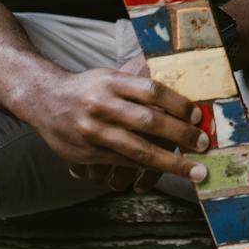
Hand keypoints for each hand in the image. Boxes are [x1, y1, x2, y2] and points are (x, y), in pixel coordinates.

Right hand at [15, 58, 208, 189]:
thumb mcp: (110, 76)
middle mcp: (103, 105)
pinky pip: (124, 163)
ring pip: (138, 149)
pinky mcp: (88, 153)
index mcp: (112, 81)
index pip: (152, 90)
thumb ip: (138, 85)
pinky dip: (146, 169)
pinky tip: (165, 172)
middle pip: (149, 121)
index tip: (197, 116)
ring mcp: (94, 131)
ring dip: (170, 162)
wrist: (45, 100)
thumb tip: (179, 98)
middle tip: (204, 144)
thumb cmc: (88, 88)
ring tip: (193, 171)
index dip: (178, 104)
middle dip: (181, 135)